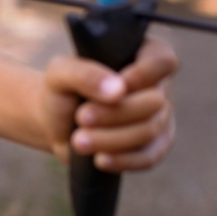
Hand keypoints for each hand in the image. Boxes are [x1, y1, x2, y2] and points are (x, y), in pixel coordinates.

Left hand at [41, 36, 177, 171]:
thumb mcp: (60, 73)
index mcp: (139, 55)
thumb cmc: (61, 89)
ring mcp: (159, 117)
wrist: (54, 123)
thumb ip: (84, 74)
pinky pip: (150, 157)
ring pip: (150, 130)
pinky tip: (100, 160)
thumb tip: (118, 90)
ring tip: (79, 141)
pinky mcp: (154, 146)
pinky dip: (124, 160)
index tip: (117, 87)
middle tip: (81, 117)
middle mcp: (157, 85)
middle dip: (115, 113)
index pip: (162, 60)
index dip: (145, 74)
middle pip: (155, 101)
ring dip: (112, 138)